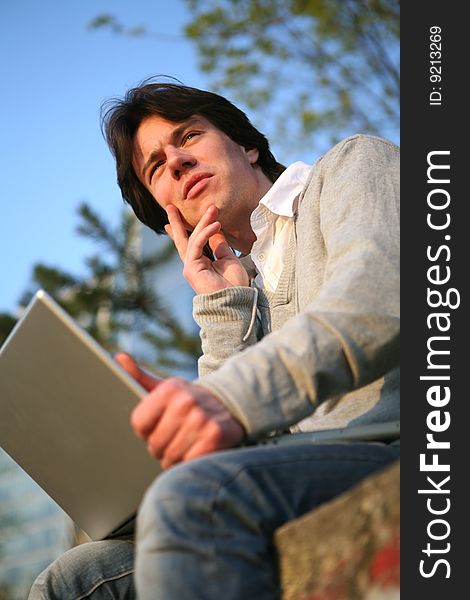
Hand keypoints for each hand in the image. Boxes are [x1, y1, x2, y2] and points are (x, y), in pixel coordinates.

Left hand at [116, 353, 244, 467]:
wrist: (230, 403)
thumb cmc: (189, 400)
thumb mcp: (166, 387)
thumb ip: (139, 377)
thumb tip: (118, 358)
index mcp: (168, 390)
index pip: (139, 424)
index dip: (146, 430)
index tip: (158, 425)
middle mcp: (185, 403)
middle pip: (154, 444)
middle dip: (161, 446)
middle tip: (175, 435)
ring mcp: (201, 420)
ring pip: (170, 457)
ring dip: (175, 456)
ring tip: (186, 441)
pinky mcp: (215, 438)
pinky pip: (188, 462)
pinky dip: (191, 461)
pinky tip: (198, 447)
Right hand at [165, 204, 248, 293]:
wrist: (235, 300)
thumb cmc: (234, 284)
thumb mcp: (228, 259)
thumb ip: (219, 245)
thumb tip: (216, 230)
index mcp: (201, 263)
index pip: (191, 243)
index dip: (185, 230)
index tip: (177, 217)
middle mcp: (193, 264)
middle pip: (182, 240)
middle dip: (177, 223)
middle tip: (170, 206)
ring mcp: (190, 266)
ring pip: (193, 238)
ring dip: (203, 222)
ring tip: (213, 208)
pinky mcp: (191, 268)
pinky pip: (197, 244)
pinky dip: (206, 233)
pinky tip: (216, 224)